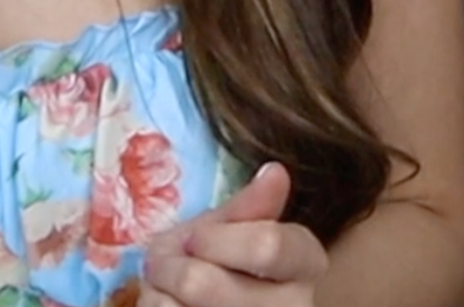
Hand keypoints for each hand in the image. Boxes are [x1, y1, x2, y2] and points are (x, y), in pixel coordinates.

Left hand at [140, 163, 327, 306]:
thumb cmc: (219, 263)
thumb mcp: (233, 229)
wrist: (206, 304)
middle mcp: (296, 306)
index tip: (194, 238)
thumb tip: (275, 170)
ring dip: (158, 293)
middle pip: (205, 284)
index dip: (215, 238)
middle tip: (161, 263)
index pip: (267, 246)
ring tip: (165, 289)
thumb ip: (251, 206)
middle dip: (169, 267)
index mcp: (305, 263)